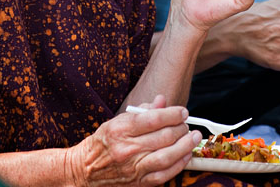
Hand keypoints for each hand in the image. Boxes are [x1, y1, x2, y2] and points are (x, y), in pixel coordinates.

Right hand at [69, 95, 198, 185]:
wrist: (85, 170)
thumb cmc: (104, 143)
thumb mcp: (118, 121)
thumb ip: (142, 111)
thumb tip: (162, 100)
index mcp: (120, 129)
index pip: (153, 119)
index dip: (173, 114)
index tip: (182, 112)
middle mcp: (126, 149)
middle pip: (163, 137)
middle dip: (181, 128)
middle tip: (187, 125)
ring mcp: (133, 167)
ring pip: (167, 156)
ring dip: (185, 146)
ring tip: (194, 137)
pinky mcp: (139, 182)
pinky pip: (164, 174)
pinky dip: (179, 164)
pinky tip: (186, 155)